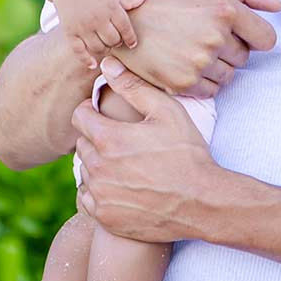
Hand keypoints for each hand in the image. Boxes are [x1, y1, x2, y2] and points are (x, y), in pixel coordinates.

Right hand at [51, 0, 146, 67]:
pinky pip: (79, 51)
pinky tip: (93, 64)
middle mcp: (98, 18)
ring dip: (104, 49)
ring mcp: (83, 26)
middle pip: (113, 40)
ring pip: (99, 48)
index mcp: (111, 7)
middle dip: (117, 42)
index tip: (132, 43)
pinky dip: (87, 60)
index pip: (126, 29)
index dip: (131, 38)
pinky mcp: (70, 32)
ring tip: (104, 45)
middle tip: (115, 40)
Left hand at [73, 58, 225, 240]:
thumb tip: (107, 64)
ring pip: (85, 171)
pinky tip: (122, 186)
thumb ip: (133, 86)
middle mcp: (98, 168)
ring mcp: (100, 195)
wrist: (201, 204)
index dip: (91, 111)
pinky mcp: (105, 217)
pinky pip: (88, 197)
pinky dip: (99, 191)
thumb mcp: (166, 112)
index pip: (79, 116)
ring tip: (126, 165)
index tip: (104, 115)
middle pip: (82, 144)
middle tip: (123, 142)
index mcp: (109, 138)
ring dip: (99, 165)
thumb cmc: (187, 154)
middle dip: (97, 139)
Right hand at [121, 0, 280, 97]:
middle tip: (204, 34)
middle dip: (231, 47)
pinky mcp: (183, 83)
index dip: (255, 35)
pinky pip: (212, 90)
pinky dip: (203, 81)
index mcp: (224, 10)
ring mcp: (198, 63)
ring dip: (218, 65)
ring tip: (193, 48)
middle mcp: (215, 38)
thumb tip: (279, 7)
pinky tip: (186, 62)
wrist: (121, 18)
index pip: (266, 38)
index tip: (241, 32)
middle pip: (245, 57)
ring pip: (229, 75)